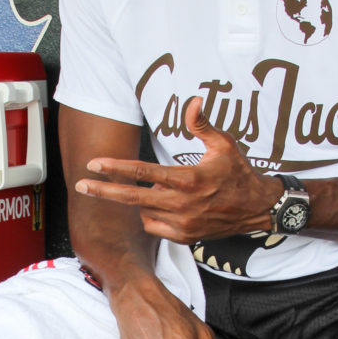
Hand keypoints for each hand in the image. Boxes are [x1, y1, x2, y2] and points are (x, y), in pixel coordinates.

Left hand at [75, 97, 282, 242]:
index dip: (116, 168)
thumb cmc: (239, 172)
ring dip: (141, 200)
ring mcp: (183, 224)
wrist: (256, 208)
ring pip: (144, 212)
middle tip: (81, 185)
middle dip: (104, 191)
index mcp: (188, 179)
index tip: (95, 164)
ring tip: (159, 189)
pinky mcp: (185, 238)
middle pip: (132, 198)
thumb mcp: (224, 144)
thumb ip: (202, 124)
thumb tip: (193, 100)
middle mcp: (182, 204)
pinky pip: (155, 227)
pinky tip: (165, 205)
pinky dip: (152, 216)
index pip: (143, 172)